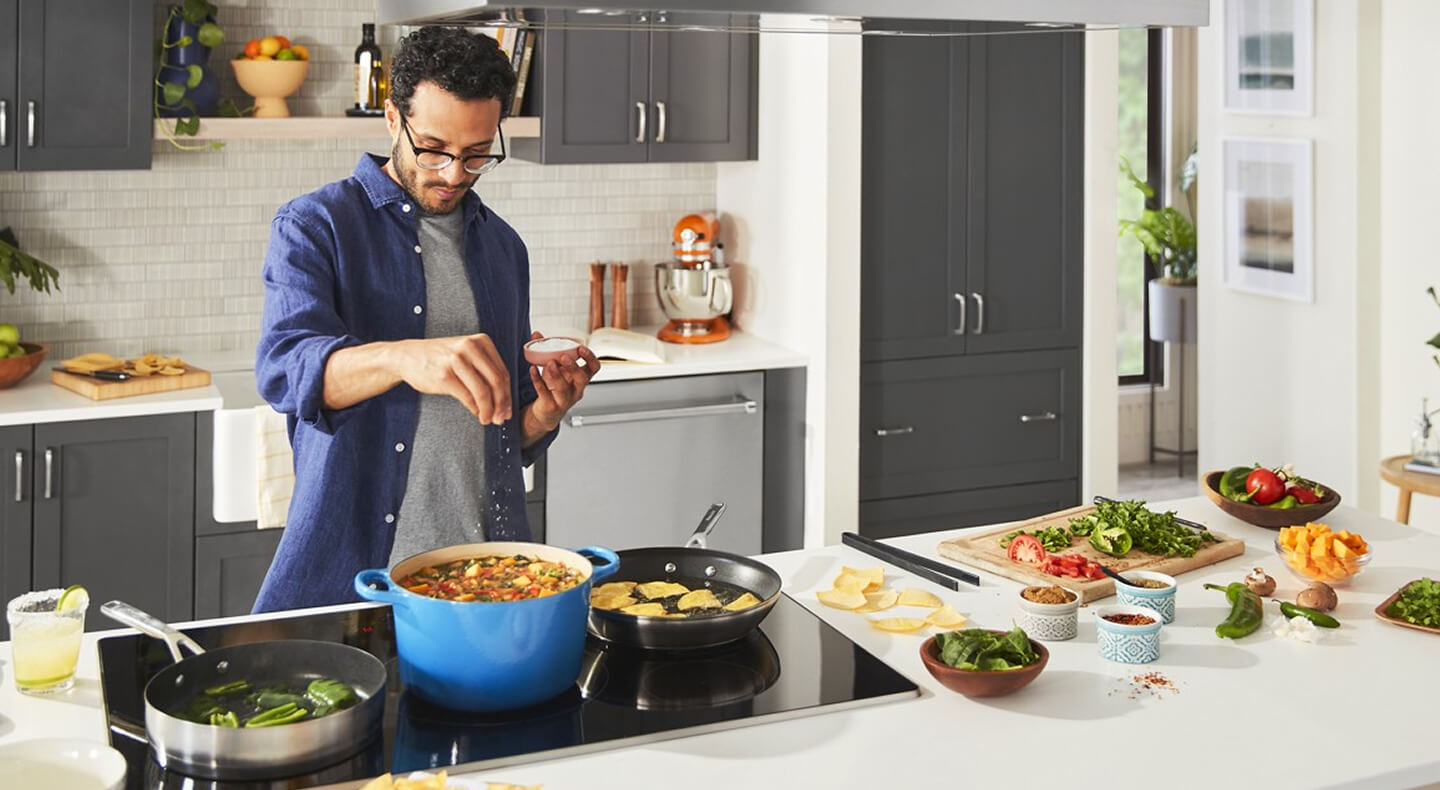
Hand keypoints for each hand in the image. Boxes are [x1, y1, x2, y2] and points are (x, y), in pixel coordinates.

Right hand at [394, 333, 511, 423]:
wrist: (407, 356)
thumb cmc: (440, 358)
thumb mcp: (466, 354)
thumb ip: (485, 370)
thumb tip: (504, 400)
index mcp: (481, 341)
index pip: (502, 372)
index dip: (508, 394)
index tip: (508, 409)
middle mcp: (470, 347)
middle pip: (496, 382)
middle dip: (501, 404)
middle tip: (501, 418)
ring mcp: (456, 360)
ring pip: (483, 391)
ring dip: (488, 410)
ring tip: (488, 420)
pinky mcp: (445, 375)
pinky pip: (468, 397)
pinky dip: (475, 409)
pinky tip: (477, 414)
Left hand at [524, 331, 599, 432]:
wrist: (546, 413)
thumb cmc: (553, 389)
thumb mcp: (554, 369)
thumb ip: (546, 350)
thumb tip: (536, 334)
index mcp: (581, 378)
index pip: (594, 368)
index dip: (590, 358)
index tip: (580, 348)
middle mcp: (576, 390)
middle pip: (582, 379)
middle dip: (574, 367)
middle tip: (563, 357)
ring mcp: (565, 400)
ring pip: (564, 389)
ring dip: (557, 375)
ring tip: (549, 363)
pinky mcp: (551, 406)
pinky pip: (544, 393)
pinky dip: (538, 380)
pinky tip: (532, 369)